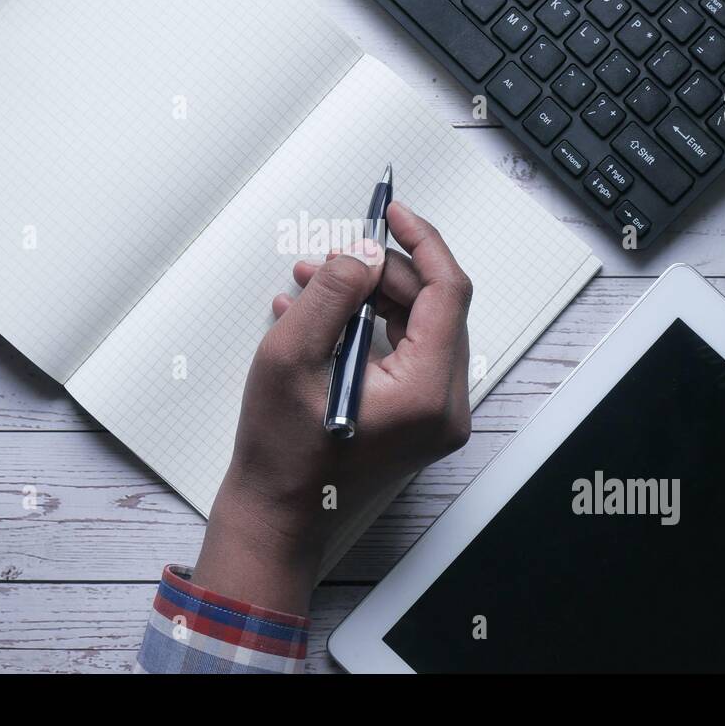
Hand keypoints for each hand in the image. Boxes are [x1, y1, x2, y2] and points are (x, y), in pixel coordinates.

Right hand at [192, 201, 473, 613]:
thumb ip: (330, 294)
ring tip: (311, 282)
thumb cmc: (280, 451)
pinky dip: (366, 326)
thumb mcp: (290, 358)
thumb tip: (363, 253)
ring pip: (416, 325)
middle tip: (329, 258)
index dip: (421, 242)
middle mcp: (445, 405)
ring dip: (367, 297)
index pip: (447, 292)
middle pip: (431, 307)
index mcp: (427, 391)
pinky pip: (404, 351)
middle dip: (380, 272)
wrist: (277, 513)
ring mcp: (435, 414)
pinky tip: (317, 316)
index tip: (391, 213)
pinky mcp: (418, 416)